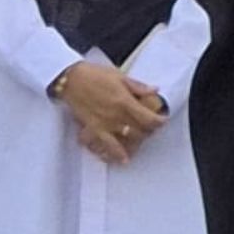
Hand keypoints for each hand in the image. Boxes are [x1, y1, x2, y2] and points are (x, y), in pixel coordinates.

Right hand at [51, 58, 166, 167]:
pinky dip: (116, 154)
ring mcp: (106, 124)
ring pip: (127, 140)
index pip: (149, 118)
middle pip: (141, 131)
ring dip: (137, 142)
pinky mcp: (95, 129)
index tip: (162, 120)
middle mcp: (117, 115)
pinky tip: (123, 158)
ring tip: (141, 139)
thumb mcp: (119, 75)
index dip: (159, 121)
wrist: (71, 80)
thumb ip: (138, 86)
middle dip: (150, 131)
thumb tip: (154, 90)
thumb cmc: (93, 74)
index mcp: (125, 101)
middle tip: (152, 128)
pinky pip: (108, 146)